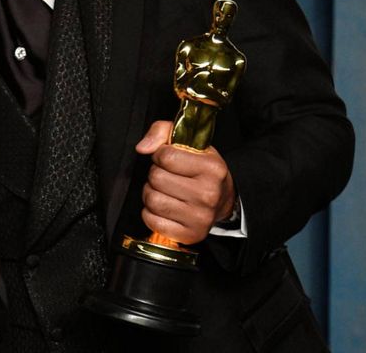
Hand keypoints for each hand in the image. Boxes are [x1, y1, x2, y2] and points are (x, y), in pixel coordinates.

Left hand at [135, 120, 236, 244]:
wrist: (223, 199)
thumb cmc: (201, 169)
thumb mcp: (188, 142)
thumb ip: (161, 132)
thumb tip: (143, 148)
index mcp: (212, 168)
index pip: (165, 157)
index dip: (160, 155)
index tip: (168, 159)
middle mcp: (208, 194)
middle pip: (156, 178)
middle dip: (156, 174)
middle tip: (167, 176)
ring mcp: (200, 217)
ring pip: (152, 199)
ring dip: (151, 193)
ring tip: (165, 191)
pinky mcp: (190, 234)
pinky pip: (152, 221)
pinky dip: (151, 213)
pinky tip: (164, 207)